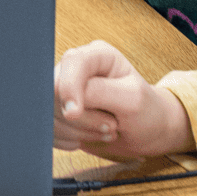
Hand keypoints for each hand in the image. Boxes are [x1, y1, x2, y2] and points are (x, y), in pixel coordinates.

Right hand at [54, 41, 194, 158]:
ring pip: (49, 114)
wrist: (148, 131)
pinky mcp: (58, 112)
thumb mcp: (131, 100)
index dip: (69, 89)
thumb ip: (99, 92)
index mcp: (96, 55)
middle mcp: (76, 69)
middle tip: (110, 126)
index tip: (75, 114)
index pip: (71, 63)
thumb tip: (65, 99)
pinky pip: (48, 129)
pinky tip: (89, 137)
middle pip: (54, 92)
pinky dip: (67, 140)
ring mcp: (65, 91)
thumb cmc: (146, 111)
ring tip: (106, 131)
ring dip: (77, 132)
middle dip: (80, 118)